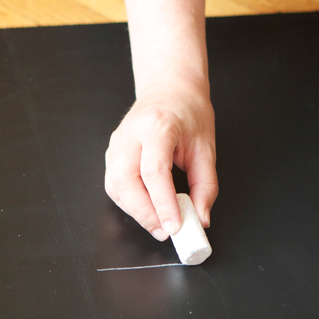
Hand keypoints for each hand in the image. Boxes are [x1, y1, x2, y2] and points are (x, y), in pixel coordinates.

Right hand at [105, 84, 217, 239]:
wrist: (170, 88)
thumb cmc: (188, 112)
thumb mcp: (206, 146)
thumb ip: (205, 185)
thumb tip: (201, 216)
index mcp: (157, 126)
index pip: (154, 171)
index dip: (163, 203)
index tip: (175, 225)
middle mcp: (131, 133)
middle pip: (126, 180)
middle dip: (144, 212)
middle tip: (165, 230)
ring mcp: (117, 141)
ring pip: (114, 184)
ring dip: (135, 210)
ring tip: (158, 222)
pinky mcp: (112, 150)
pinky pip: (113, 182)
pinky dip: (128, 201)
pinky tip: (145, 207)